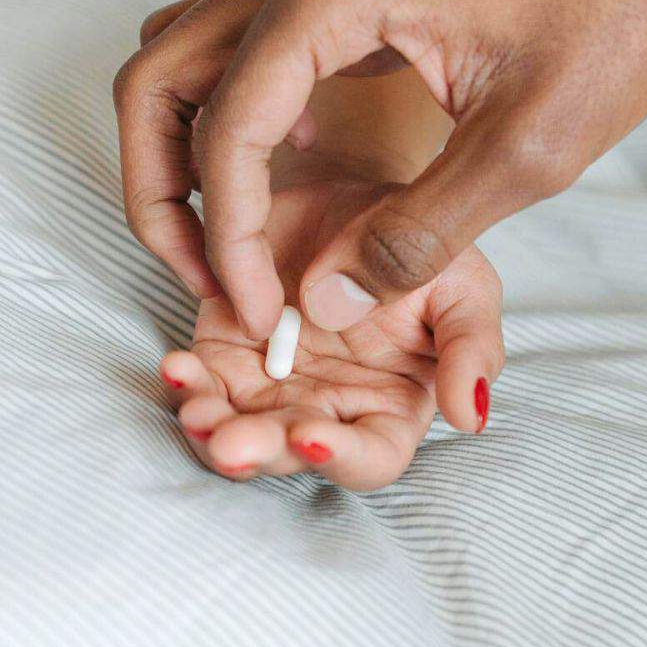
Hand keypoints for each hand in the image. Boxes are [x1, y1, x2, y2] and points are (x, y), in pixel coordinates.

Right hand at [116, 0, 646, 339]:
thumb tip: (320, 303)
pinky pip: (236, 53)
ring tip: (221, 246)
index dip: (228, 236)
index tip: (258, 311)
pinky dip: (224, 123)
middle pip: (159, 79)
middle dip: (160, 192)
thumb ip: (418, 234)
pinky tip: (274, 188)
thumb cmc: (613, 6)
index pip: (226, 126)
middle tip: (202, 280)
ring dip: (179, 154)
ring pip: (183, 61)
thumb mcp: (529, 146)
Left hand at [159, 178, 502, 490]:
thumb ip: (470, 348)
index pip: (368, 458)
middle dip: (256, 449)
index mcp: (388, 406)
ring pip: (233, 428)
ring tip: (196, 408)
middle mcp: (325, 406)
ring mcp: (268, 384)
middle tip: (229, 438)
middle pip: (287, 453)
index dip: (339, 458)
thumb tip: (468, 416)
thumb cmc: (418, 243)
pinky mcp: (223, 351)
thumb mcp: (462, 284)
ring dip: (209, 426)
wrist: (351, 188)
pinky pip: (199, 380)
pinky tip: (177, 365)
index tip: (308, 434)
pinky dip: (184, 381)